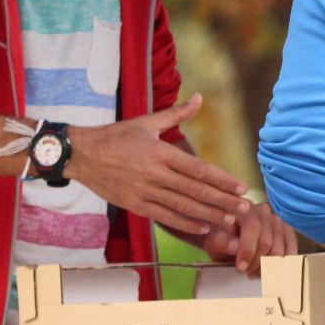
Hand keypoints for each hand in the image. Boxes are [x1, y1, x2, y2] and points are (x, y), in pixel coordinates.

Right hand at [67, 94, 248, 234]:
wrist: (80, 154)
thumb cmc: (115, 136)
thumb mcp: (146, 122)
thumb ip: (176, 114)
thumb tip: (200, 97)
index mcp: (159, 152)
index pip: (197, 168)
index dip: (221, 179)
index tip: (239, 186)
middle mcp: (154, 174)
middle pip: (194, 190)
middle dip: (222, 200)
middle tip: (244, 208)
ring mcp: (144, 191)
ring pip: (182, 206)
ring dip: (209, 214)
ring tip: (230, 219)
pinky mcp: (135, 205)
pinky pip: (164, 216)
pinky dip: (185, 223)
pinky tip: (203, 226)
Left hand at [202, 197, 298, 274]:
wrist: (229, 236)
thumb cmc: (221, 237)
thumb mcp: (214, 240)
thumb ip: (222, 242)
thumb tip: (235, 247)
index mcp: (245, 208)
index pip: (252, 228)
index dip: (248, 250)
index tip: (241, 268)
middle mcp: (264, 211)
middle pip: (267, 242)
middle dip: (256, 262)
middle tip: (246, 272)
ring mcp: (278, 220)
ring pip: (279, 249)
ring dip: (266, 267)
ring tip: (255, 273)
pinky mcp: (288, 231)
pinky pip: (291, 250)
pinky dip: (282, 265)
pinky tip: (270, 271)